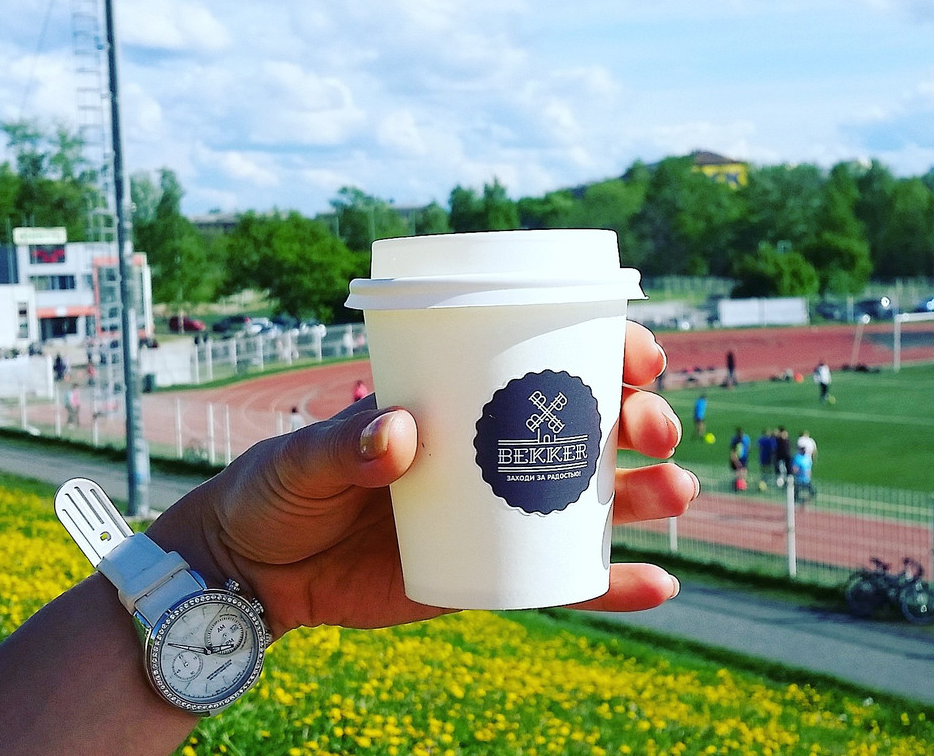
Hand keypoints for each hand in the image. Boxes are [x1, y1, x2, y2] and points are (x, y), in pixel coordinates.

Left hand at [148, 321, 697, 637]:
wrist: (257, 573)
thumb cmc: (278, 493)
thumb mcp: (302, 460)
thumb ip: (343, 446)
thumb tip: (401, 433)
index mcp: (455, 400)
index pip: (542, 358)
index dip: (604, 349)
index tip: (636, 356)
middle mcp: (488, 448)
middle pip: (587, 424)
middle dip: (637, 417)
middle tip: (653, 429)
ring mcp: (495, 511)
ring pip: (590, 498)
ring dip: (645, 492)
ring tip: (676, 491)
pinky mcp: (490, 571)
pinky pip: (562, 579)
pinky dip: (611, 583)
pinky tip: (659, 585)